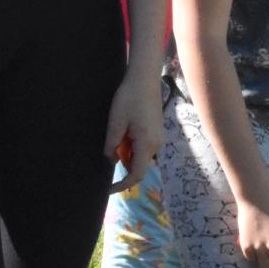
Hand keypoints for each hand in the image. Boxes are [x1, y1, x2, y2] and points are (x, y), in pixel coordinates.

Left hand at [103, 70, 163, 192]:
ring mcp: (159, 138)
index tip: (109, 189)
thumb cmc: (129, 97)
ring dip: (127, 153)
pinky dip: (133, 146)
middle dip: (123, 164)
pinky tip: (126, 130)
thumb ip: (112, 144)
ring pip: (141, 156)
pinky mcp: (157, 132)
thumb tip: (110, 160)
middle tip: (111, 147)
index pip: (136, 174)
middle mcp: (156, 144)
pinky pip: (144, 147)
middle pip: (138, 166)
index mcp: (147, 143)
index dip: (123, 184)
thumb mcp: (115, 121)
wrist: (145, 78)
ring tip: (119, 133)